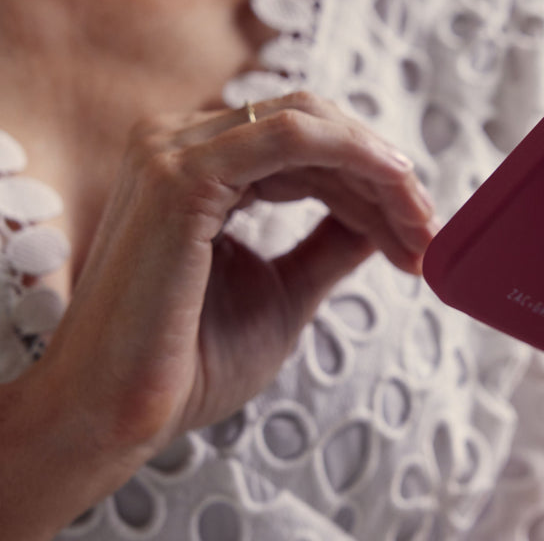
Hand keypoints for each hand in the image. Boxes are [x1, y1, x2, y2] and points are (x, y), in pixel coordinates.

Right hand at [30, 92, 435, 461]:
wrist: (114, 419)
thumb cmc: (185, 365)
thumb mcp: (283, 292)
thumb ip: (329, 245)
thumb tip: (386, 214)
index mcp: (194, 168)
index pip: (303, 147)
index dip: (370, 183)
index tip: (420, 232)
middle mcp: (177, 144)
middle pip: (313, 128)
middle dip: (383, 176)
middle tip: (429, 230)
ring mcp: (173, 151)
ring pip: (310, 125)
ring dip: (379, 171)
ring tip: (420, 228)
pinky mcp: (181, 175)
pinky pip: (292, 137)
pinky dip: (354, 155)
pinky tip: (395, 189)